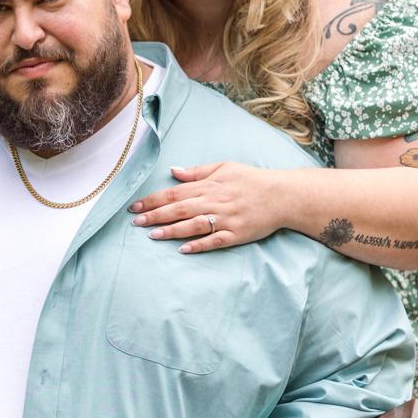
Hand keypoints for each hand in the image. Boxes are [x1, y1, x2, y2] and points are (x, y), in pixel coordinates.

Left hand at [130, 162, 288, 253]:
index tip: (135, 206)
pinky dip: (199, 245)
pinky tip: (183, 249)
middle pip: (179, 209)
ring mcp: (225, 219)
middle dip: (155, 215)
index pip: (175, 192)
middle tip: (135, 222)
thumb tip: (174, 171)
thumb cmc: (252, 180)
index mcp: (210, 185)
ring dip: (172, 230)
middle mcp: (214, 201)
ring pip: (193, 225)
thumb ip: (198, 171)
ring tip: (153, 235)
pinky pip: (214, 241)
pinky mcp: (236, 234)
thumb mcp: (224, 167)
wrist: (282, 195)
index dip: (153, 200)